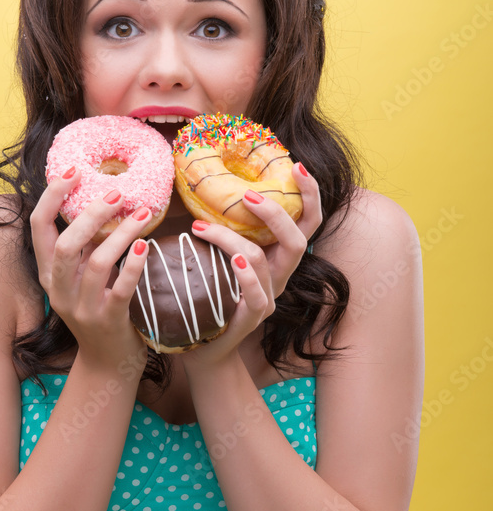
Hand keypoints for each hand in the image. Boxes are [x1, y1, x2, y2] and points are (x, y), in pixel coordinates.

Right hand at [29, 167, 152, 372]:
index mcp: (49, 273)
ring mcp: (83, 308)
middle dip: (91, 214)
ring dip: (121, 234)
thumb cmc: (99, 309)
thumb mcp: (82, 276)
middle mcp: (60, 290)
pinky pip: (121, 289)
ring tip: (144, 214)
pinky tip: (145, 247)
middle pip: (65, 243)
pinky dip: (134, 266)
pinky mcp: (109, 321)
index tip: (72, 171)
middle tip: (119, 193)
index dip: (51, 196)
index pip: (38, 227)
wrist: (108, 363)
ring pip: (97, 262)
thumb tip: (103, 199)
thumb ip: (85, 246)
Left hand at [181, 162, 321, 367]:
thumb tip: (204, 182)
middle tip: (246, 194)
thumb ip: (223, 225)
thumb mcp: (220, 253)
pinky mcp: (252, 317)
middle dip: (276, 213)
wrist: (203, 345)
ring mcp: (269, 297)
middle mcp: (280, 276)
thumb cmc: (209, 293)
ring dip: (229, 237)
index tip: (295, 165)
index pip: (308, 221)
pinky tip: (232, 259)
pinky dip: (243, 274)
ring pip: (261, 259)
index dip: (309, 193)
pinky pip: (254, 292)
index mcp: (278, 256)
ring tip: (200, 226)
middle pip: (298, 239)